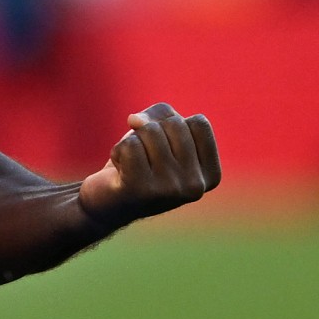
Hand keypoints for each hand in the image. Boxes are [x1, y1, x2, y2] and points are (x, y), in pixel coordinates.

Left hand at [77, 102, 220, 226]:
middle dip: (152, 132)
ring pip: (150, 131)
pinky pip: (131, 144)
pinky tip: (120, 171)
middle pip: (175, 124)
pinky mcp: (142, 190)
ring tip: (132, 164)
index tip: (164, 150)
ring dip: (134, 141)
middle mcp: (195, 186)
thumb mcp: (162, 132)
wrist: (108, 204)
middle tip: (144, 158)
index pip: (200, 123)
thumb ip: (161, 114)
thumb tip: (135, 120)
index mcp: (210, 175)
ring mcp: (170, 190)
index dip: (174, 126)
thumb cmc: (140, 163)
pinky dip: (118, 151)